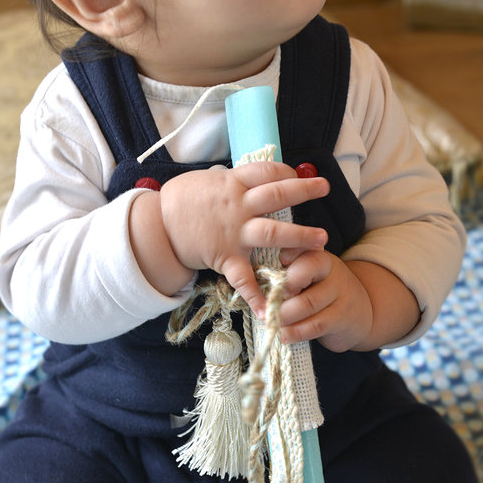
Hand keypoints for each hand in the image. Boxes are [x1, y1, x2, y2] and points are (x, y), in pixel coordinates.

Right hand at [159, 162, 328, 315]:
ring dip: (299, 237)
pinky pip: (244, 279)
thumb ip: (232, 181)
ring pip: (272, 232)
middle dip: (303, 192)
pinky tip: (271, 311)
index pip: (267, 172)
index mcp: (234, 184)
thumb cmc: (182, 200)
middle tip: (324, 189)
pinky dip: (257, 296)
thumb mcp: (207, 180)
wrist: (158, 226)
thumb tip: (250, 177)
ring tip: (322, 240)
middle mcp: (238, 207)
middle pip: (276, 196)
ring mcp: (234, 234)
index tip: (298, 175)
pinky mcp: (226, 258)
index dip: (287, 171)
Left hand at [278, 250, 373, 351]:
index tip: (280, 261)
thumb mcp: (309, 277)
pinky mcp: (341, 317)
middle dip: (284, 286)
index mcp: (317, 255)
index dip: (290, 252)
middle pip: (307, 270)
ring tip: (272, 322)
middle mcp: (331, 269)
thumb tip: (259, 286)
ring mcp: (339, 293)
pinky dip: (296, 332)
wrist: (359, 312)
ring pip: (308, 302)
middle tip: (269, 301)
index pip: (303, 247)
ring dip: (284, 315)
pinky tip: (284, 335)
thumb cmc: (320, 292)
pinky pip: (316, 324)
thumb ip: (289, 275)